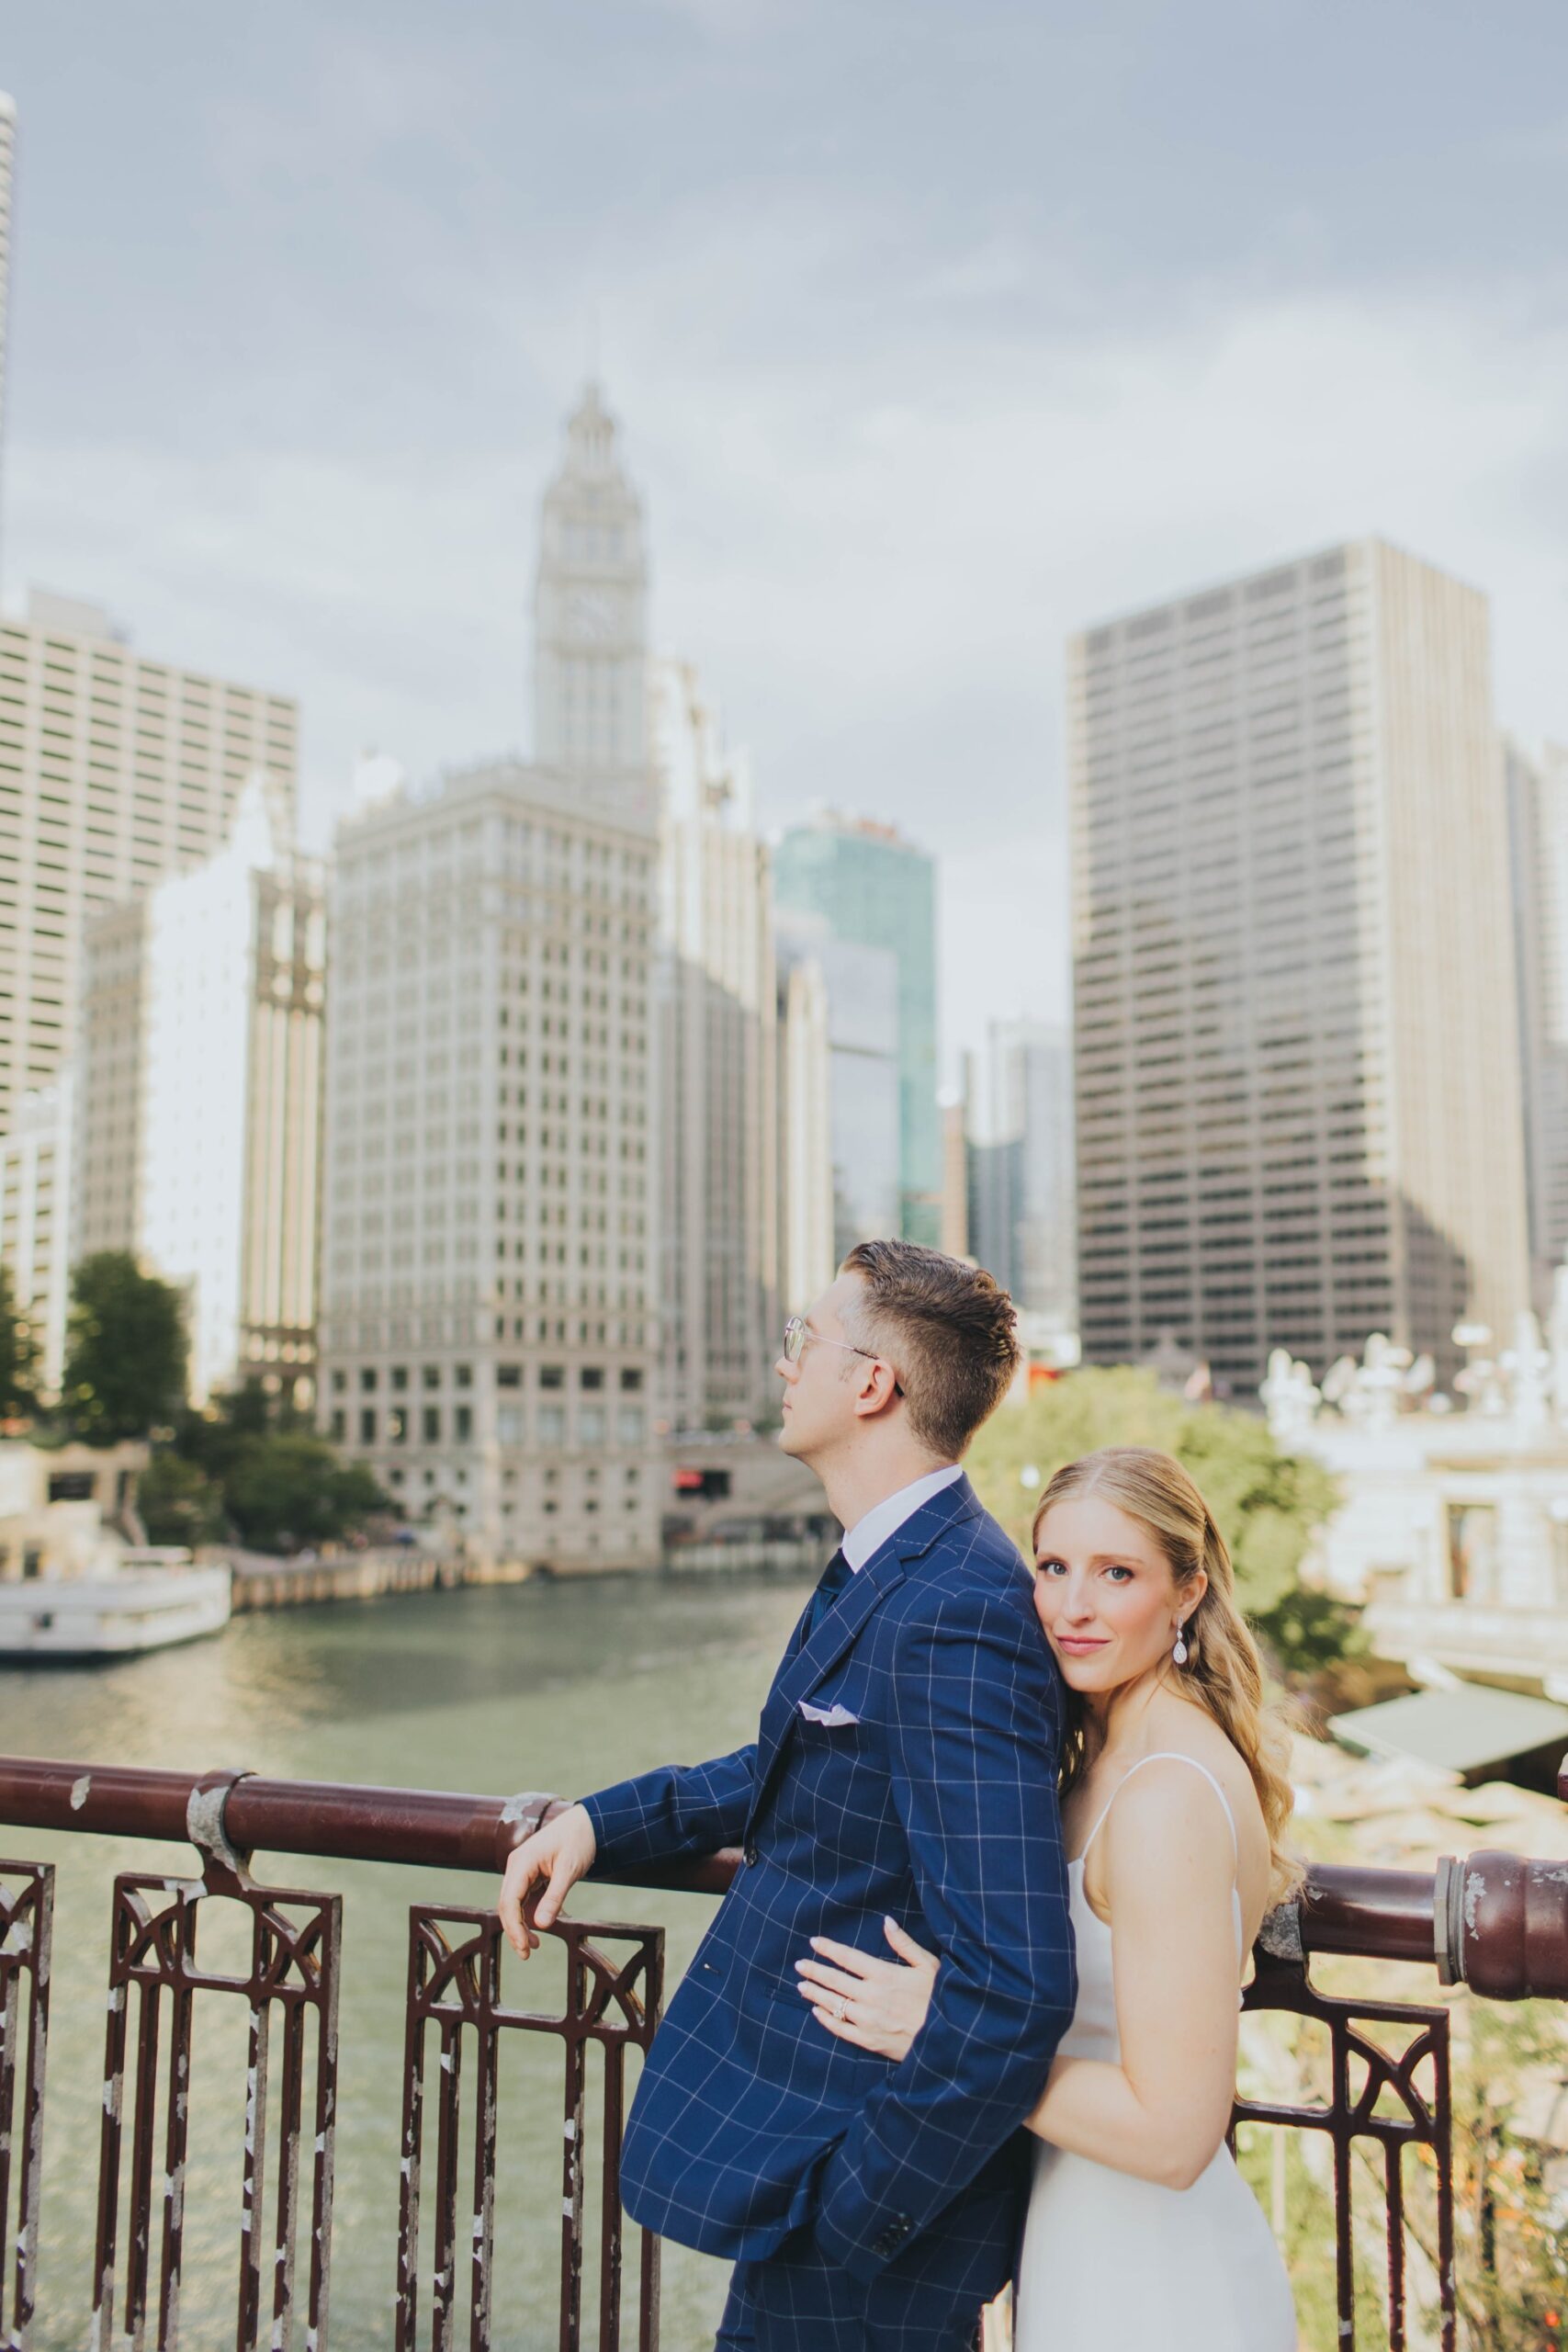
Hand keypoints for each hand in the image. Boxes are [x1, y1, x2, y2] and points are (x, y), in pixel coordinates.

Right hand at [497, 1802, 595, 1958]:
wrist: (587, 1823)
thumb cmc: (578, 1841)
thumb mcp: (569, 1870)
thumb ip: (555, 1897)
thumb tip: (540, 1926)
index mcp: (521, 1862)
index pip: (509, 1901)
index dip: (514, 1927)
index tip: (524, 1947)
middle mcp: (517, 1867)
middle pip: (507, 1905)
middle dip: (515, 1930)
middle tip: (527, 1953)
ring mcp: (522, 1871)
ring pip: (515, 1904)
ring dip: (523, 1925)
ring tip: (536, 1945)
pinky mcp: (530, 1875)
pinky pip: (526, 1899)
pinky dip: (533, 1914)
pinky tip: (547, 1923)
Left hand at [794, 1916, 938, 2061]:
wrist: (946, 2039)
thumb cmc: (939, 1998)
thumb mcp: (928, 1965)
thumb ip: (904, 1943)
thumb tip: (887, 1921)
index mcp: (884, 1975)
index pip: (848, 1958)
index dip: (829, 1949)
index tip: (814, 1942)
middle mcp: (871, 1996)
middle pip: (834, 1980)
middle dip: (814, 1970)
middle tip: (799, 1964)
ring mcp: (868, 2020)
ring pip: (833, 2004)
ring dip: (815, 1994)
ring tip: (801, 1986)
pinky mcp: (869, 2041)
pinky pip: (840, 2029)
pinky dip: (826, 2020)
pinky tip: (816, 2012)